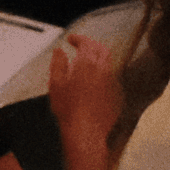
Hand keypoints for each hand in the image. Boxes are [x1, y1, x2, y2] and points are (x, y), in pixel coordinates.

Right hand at [47, 32, 121, 159]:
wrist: (85, 130)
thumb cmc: (69, 109)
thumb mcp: (55, 83)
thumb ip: (58, 63)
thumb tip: (59, 51)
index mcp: (87, 63)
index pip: (86, 42)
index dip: (78, 38)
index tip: (71, 40)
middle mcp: (102, 69)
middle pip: (100, 48)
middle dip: (90, 44)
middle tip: (80, 46)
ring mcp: (111, 80)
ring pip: (107, 61)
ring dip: (97, 56)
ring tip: (85, 61)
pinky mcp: (114, 91)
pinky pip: (109, 74)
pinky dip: (101, 70)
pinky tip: (92, 78)